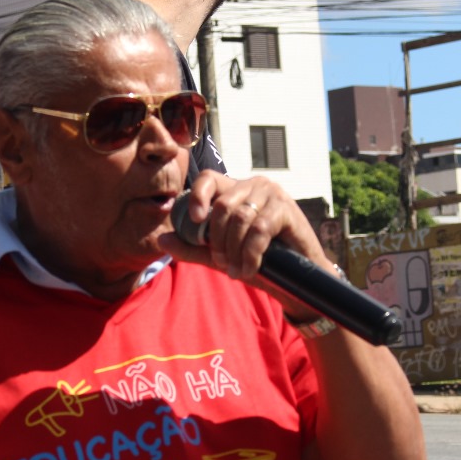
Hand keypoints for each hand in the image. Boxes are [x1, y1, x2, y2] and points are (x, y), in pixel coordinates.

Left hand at [160, 171, 327, 282]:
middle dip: (217, 239)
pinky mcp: (287, 209)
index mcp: (235, 190)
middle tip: (222, 262)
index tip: (194, 219)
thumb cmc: (259, 262)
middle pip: (222, 205)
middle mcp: (254, 185)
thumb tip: (163, 240)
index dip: (197, 195)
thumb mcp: (220, 256)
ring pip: (239, 217)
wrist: (297, 280)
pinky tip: (249, 268)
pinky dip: (250, 253)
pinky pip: (259, 229)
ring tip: (236, 269)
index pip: (208, 179)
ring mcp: (272, 194)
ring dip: (234, 250)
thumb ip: (192, 248)